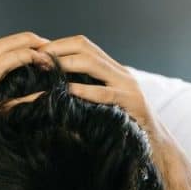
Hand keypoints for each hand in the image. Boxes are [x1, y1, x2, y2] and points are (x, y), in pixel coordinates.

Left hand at [42, 35, 161, 134]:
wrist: (155, 145)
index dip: (59, 45)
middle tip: (35, 59)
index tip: (36, 52)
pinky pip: (104, 93)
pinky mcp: (131, 103)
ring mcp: (127, 86)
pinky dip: (83, 90)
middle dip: (58, 50)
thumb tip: (49, 92)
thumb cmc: (123, 127)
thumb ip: (83, 93)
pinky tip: (65, 91)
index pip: (83, 44)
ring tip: (45, 69)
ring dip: (65, 64)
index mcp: (112, 70)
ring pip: (94, 64)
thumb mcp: (101, 105)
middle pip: (85, 47)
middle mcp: (120, 72)